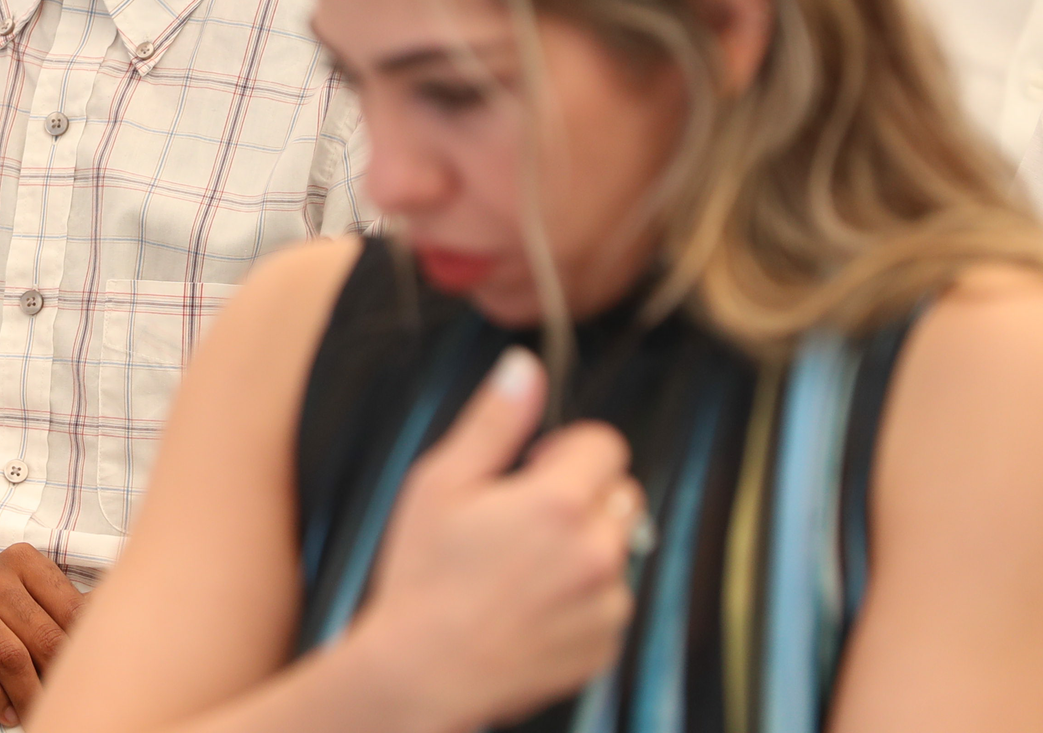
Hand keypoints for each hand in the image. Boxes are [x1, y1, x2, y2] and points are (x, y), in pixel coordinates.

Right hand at [0, 542, 84, 725]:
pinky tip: (6, 714)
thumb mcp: (33, 605)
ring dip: (26, 693)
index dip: (83, 651)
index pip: (67, 609)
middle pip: (38, 634)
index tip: (93, 681)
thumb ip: (73, 609)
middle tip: (67, 706)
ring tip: (38, 717)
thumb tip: (136, 611)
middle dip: (56, 677)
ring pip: (4, 650)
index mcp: (21, 560)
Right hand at [351, 348, 640, 727]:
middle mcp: (598, 552)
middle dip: (581, 495)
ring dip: (584, 547)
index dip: (566, 448)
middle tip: (522, 518)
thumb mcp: (441, 482)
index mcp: (560, 502)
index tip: (532, 467)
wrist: (423, 673)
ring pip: (618, 550)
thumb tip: (525, 369)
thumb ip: (494, 421)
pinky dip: (583, 599)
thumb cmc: (423, 579)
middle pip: (620, 494)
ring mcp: (607, 605)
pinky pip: (610, 603)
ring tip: (522, 568)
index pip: (606, 443)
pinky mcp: (604, 647)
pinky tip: (531, 606)